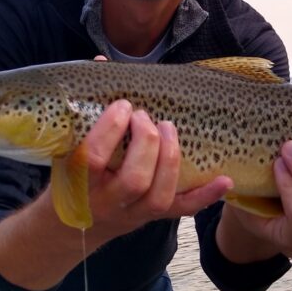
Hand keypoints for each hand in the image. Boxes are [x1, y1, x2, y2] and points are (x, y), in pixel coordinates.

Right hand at [79, 100, 231, 240]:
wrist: (69, 228)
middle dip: (147, 142)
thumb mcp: (67, 148)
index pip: (95, 158)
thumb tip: (102, 62)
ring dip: (170, 159)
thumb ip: (87, 108)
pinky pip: (182, 210)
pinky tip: (224, 180)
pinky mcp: (152, 218)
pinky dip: (205, 195)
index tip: (122, 106)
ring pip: (159, 195)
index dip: (111, 128)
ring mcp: (133, 213)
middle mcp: (107, 202)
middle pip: (134, 179)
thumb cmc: (70, 178)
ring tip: (170, 128)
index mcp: (80, 183)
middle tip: (146, 117)